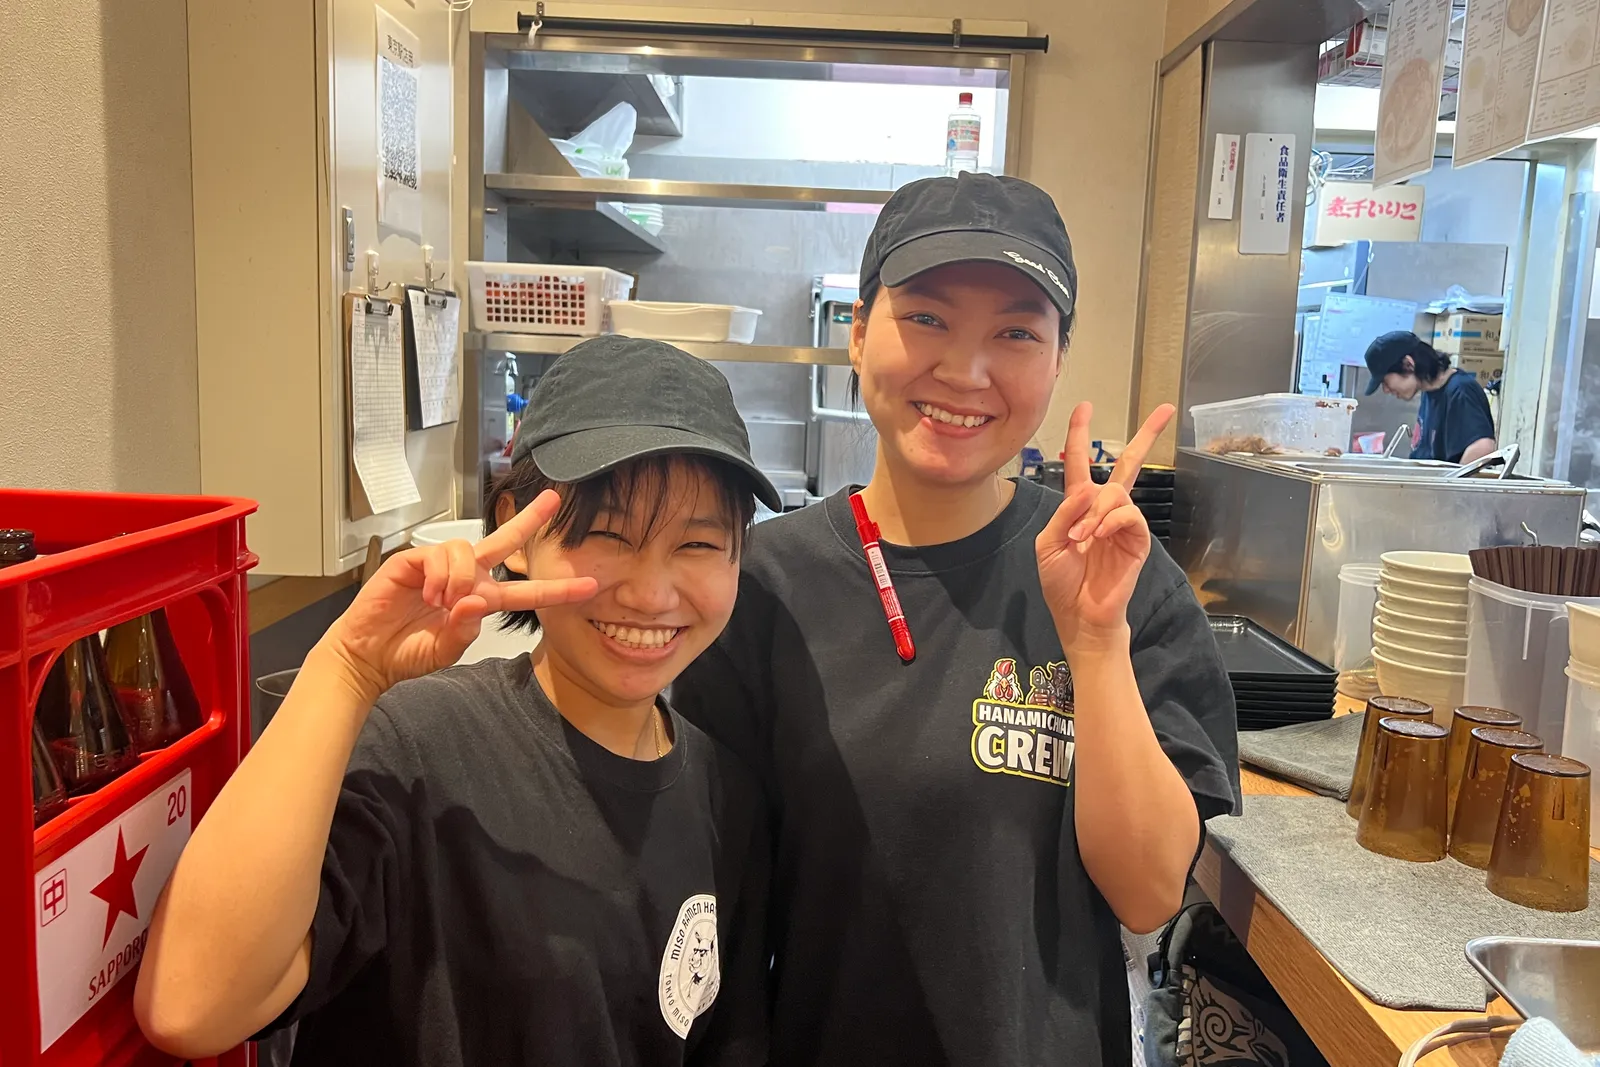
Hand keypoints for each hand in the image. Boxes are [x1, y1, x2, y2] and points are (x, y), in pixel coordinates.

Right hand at [319, 491, 598, 698]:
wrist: (367, 655)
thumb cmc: (406, 654)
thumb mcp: (445, 651)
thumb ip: (464, 630)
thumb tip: (475, 601)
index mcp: (479, 601)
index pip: (524, 591)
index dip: (556, 588)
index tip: (589, 586)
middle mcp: (465, 578)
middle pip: (503, 542)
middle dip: (529, 519)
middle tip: (553, 500)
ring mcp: (439, 567)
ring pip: (467, 550)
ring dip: (461, 577)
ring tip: (442, 602)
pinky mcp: (413, 561)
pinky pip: (439, 555)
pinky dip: (438, 576)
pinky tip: (426, 595)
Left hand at [1036, 402, 1174, 654]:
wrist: (1079, 616)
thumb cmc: (1061, 583)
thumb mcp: (1048, 544)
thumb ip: (1063, 514)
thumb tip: (1087, 490)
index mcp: (1079, 506)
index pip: (1081, 462)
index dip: (1080, 434)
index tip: (1084, 406)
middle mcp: (1104, 509)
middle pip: (1128, 463)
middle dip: (1146, 436)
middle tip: (1165, 409)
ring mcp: (1123, 524)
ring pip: (1116, 493)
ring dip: (1094, 514)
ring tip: (1081, 540)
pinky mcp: (1137, 540)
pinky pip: (1128, 515)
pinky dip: (1109, 523)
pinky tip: (1097, 538)